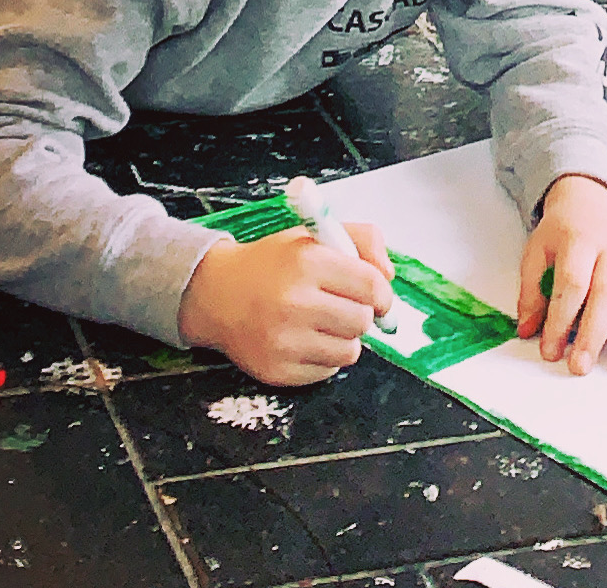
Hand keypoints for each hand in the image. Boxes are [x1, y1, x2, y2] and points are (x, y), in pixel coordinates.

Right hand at [177, 224, 393, 385]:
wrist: (217, 294)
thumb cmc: (273, 263)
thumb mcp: (315, 234)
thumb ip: (362, 239)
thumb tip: (389, 275)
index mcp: (307, 262)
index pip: (370, 285)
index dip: (383, 292)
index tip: (379, 296)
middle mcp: (294, 303)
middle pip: (362, 321)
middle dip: (361, 313)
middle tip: (344, 305)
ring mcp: (284, 341)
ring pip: (350, 350)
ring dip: (345, 337)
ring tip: (324, 322)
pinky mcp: (277, 371)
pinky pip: (327, 371)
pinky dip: (325, 356)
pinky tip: (306, 338)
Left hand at [517, 175, 606, 376]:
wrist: (589, 205)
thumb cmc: (563, 235)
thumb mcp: (536, 251)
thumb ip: (531, 291)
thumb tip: (528, 330)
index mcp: (579, 241)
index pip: (572, 282)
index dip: (560, 319)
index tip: (550, 350)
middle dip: (594, 334)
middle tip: (581, 366)